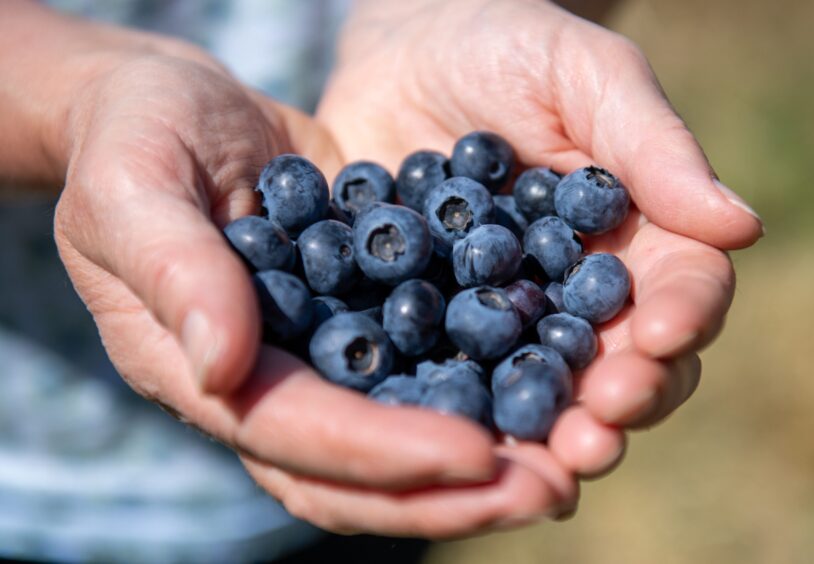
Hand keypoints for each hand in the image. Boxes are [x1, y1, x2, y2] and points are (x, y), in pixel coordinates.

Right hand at [52, 36, 572, 537]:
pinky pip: (416, 377)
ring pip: (392, 446)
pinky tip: (547, 390)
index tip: (474, 455)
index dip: (381, 451)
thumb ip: (174, 271)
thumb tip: (224, 370)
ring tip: (565, 464)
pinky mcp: (352, 326)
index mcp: (195, 367)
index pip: (293, 433)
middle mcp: (259, 386)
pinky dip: (480, 395)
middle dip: (447, 493)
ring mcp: (309, 363)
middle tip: (548, 490)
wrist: (174, 110)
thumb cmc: (135, 134)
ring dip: (477, 468)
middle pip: (354, 473)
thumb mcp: (135, 185)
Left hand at [307, 0, 749, 531]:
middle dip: (617, 399)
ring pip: (543, 387)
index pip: (678, 289)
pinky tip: (451, 432)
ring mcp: (506, 313)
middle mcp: (577, 289)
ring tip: (547, 458)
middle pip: (617, 361)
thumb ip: (653, 147)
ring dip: (549, 428)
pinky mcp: (434, 321)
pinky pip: (452, 371)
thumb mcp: (585, 75)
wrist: (405, 48)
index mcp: (634, 235)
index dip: (678, 318)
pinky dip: (459, 406)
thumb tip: (742, 227)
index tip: (660, 337)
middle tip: (600, 428)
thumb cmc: (507, 45)